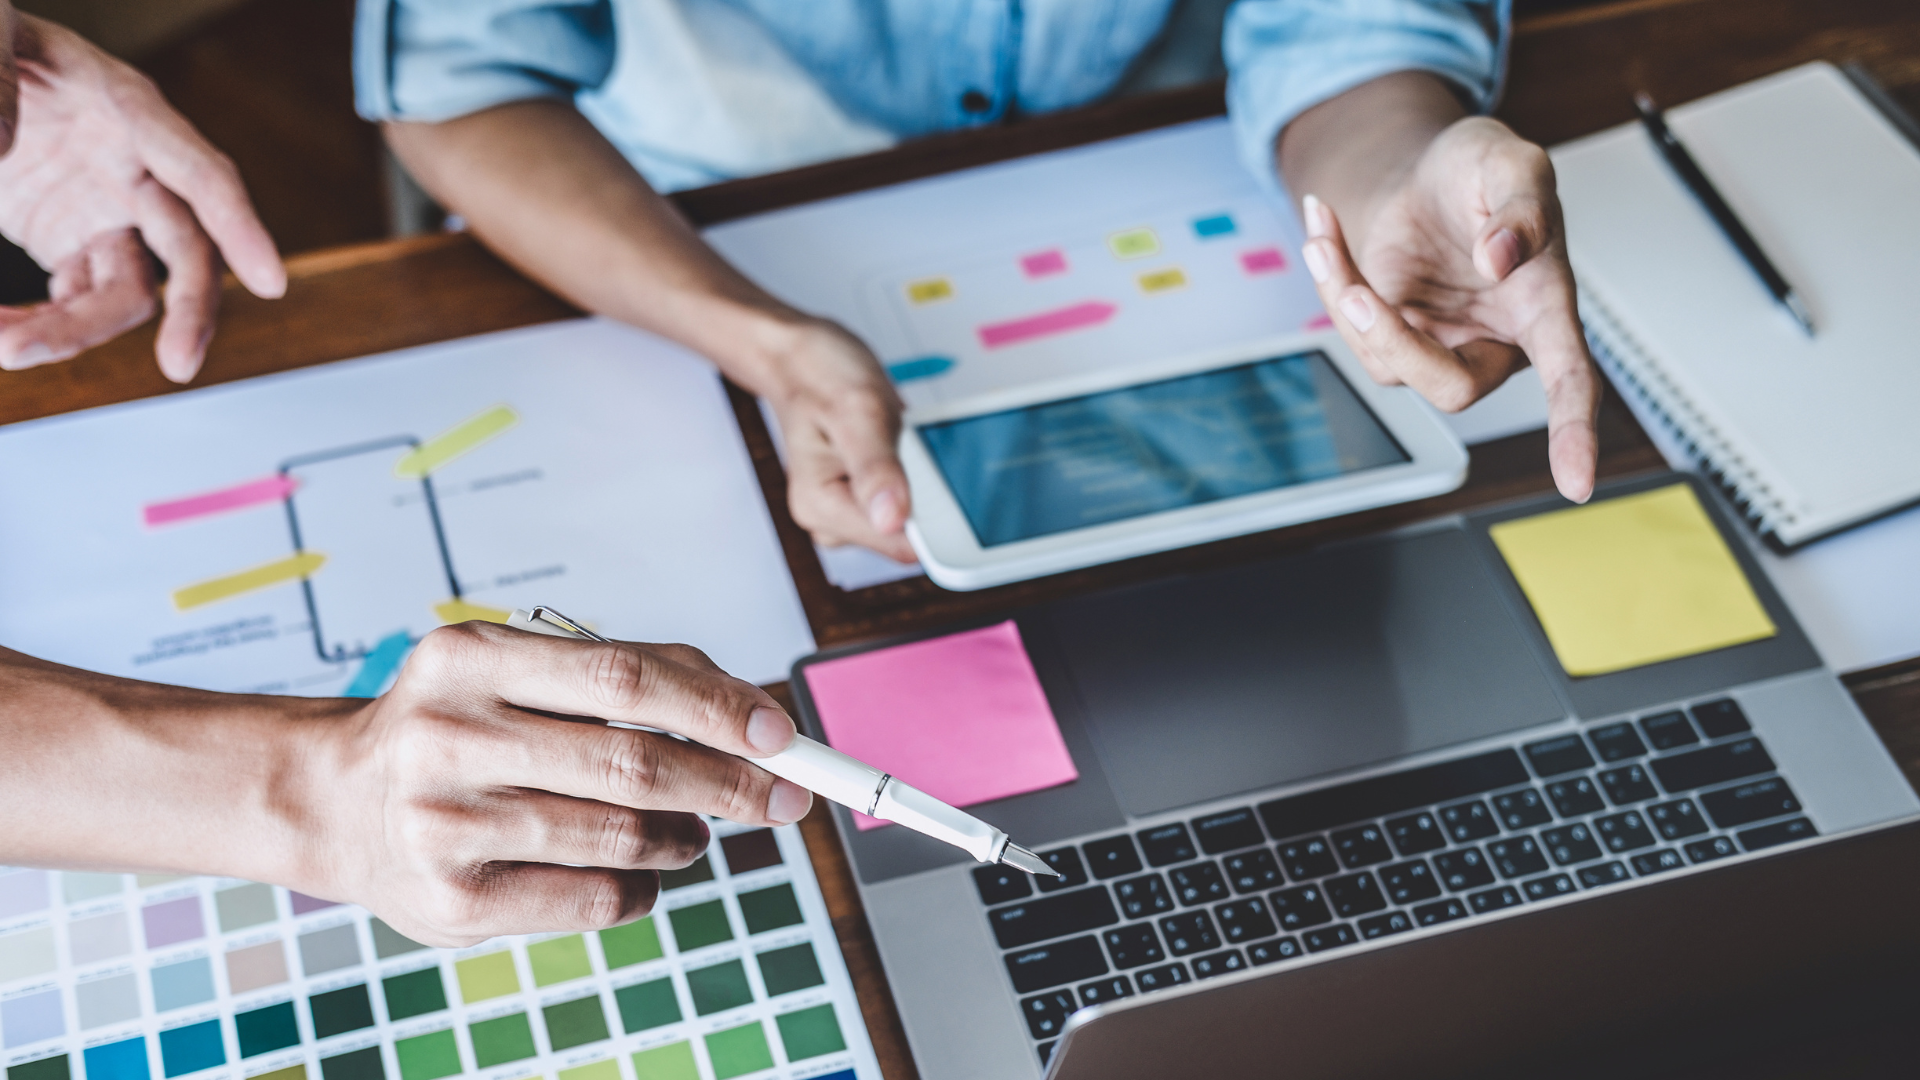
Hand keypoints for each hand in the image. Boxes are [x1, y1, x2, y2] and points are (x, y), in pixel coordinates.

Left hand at [0, 11, 283, 380]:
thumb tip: (7, 143)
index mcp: (128, 111)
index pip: (202, 175)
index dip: (242, 229)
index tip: (273, 281)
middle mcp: (133, 171)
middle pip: (186, 255)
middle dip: (188, 313)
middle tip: (178, 366)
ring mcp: (104, 213)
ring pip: (124, 295)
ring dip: (72, 332)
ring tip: (7, 344)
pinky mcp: (67, 244)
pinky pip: (70, 301)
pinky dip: (39, 325)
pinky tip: (2, 328)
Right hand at [310, 623, 813, 945]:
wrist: (335, 800)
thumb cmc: (459, 727)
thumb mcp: (519, 672)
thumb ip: (632, 676)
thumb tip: (755, 712)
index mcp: (470, 658)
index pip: (623, 678)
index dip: (716, 708)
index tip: (781, 733)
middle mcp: (448, 736)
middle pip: (630, 763)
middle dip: (727, 782)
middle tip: (783, 797)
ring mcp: (444, 824)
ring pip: (620, 836)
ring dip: (685, 838)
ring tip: (695, 833)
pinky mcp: (453, 902)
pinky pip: (593, 898)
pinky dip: (643, 886)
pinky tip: (641, 870)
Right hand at [763, 317, 915, 561]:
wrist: (802, 359)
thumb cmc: (820, 375)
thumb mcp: (855, 410)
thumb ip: (876, 467)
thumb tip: (893, 520)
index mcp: (822, 507)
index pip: (899, 544)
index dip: (935, 519)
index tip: (943, 479)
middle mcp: (832, 519)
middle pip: (910, 534)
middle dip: (927, 493)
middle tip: (910, 442)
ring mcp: (849, 511)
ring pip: (914, 517)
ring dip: (923, 479)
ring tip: (900, 437)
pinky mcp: (866, 500)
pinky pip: (909, 499)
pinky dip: (917, 471)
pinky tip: (903, 442)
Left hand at [1297, 117, 1599, 501]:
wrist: (1431, 167)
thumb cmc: (1484, 174)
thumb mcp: (1513, 164)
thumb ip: (1522, 208)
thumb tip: (1502, 259)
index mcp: (1544, 307)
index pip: (1570, 380)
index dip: (1574, 432)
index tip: (1577, 484)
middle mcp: (1494, 339)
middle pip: (1454, 389)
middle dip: (1397, 346)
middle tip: (1358, 295)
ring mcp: (1440, 343)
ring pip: (1388, 363)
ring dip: (1343, 301)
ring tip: (1323, 234)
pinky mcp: (1393, 334)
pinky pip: (1353, 331)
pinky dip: (1328, 282)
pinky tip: (1322, 231)